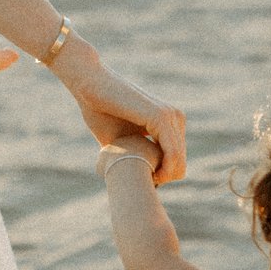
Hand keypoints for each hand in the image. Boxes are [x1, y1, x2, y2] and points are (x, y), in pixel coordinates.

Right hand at [51, 38, 187, 184]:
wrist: (89, 85)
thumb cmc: (100, 111)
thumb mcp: (122, 141)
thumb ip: (134, 155)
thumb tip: (134, 182)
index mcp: (169, 121)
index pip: (177, 157)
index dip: (165, 175)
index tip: (148, 182)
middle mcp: (175, 117)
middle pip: (180, 161)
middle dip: (166, 177)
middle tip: (147, 184)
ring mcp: (170, 115)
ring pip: (178, 159)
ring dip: (165, 176)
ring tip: (147, 181)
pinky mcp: (161, 116)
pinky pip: (172, 152)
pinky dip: (165, 168)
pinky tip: (153, 176)